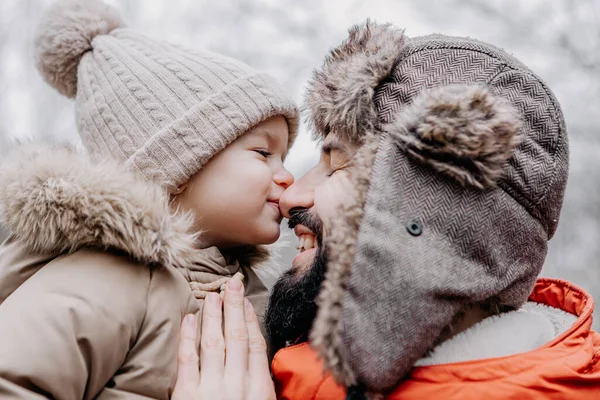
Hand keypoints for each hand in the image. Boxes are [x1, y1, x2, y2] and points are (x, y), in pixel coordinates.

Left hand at [172, 279, 275, 399]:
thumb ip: (261, 388)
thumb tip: (260, 365)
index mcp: (259, 389)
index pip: (256, 345)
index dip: (251, 320)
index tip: (247, 302)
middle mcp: (237, 384)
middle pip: (237, 337)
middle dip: (234, 307)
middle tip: (232, 284)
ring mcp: (211, 389)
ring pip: (213, 343)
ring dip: (213, 315)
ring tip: (212, 295)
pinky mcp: (187, 395)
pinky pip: (188, 359)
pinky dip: (188, 336)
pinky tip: (189, 319)